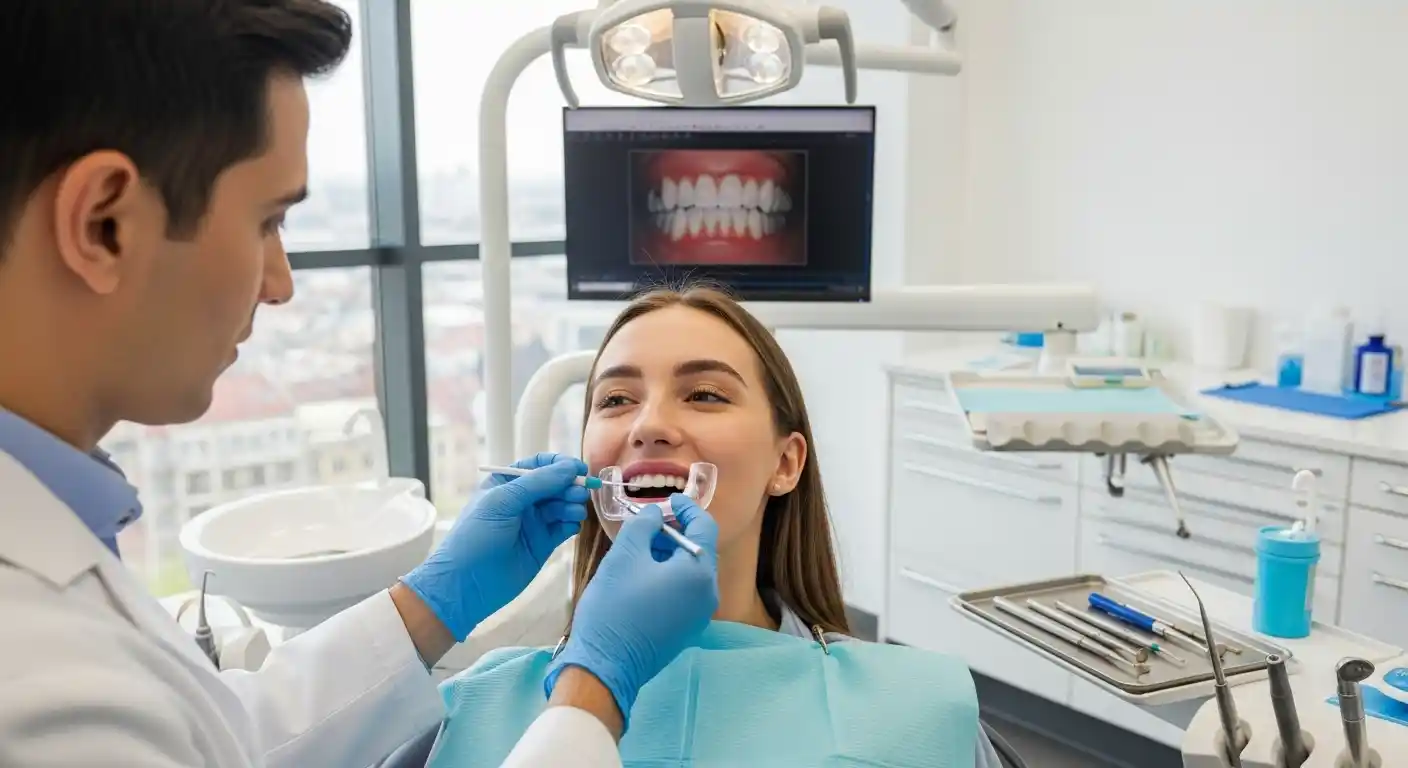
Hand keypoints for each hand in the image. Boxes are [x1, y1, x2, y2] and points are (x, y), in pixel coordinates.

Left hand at [401, 453, 588, 641]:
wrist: (467, 584)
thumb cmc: (476, 537)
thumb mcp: (502, 502)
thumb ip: (537, 483)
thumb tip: (569, 468)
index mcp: (506, 483)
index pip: (538, 465)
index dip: (559, 465)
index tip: (578, 469)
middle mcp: (521, 500)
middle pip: (555, 485)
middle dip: (569, 486)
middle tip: (581, 492)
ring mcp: (533, 523)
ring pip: (562, 506)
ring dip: (572, 505)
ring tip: (576, 511)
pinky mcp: (543, 544)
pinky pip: (563, 527)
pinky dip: (572, 523)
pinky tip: (573, 525)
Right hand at [546, 494, 719, 731]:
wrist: (605, 665)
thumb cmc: (615, 606)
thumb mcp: (625, 555)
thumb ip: (644, 525)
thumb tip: (655, 514)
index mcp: (699, 573)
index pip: (704, 527)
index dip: (687, 508)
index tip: (669, 499)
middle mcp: (708, 595)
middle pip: (698, 550)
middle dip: (675, 532)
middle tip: (648, 524)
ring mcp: (699, 616)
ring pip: (690, 573)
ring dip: (669, 555)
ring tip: (640, 548)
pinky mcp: (686, 630)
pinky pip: (684, 593)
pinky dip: (668, 576)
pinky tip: (642, 575)